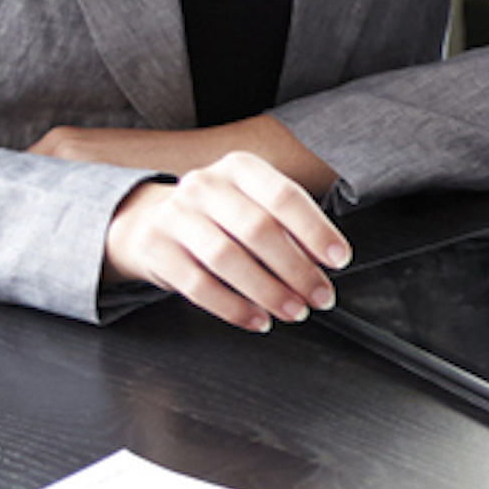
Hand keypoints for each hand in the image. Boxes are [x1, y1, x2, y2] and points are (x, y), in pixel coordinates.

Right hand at [98, 149, 345, 331]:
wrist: (150, 220)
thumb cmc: (219, 217)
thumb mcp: (253, 204)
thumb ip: (287, 226)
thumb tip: (324, 263)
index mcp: (240, 168)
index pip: (284, 196)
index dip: (315, 230)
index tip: (339, 259)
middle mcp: (205, 185)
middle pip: (258, 229)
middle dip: (297, 270)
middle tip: (320, 297)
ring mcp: (175, 215)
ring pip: (227, 258)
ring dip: (268, 292)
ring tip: (293, 311)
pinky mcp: (155, 248)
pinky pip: (198, 285)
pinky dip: (233, 308)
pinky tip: (257, 320)